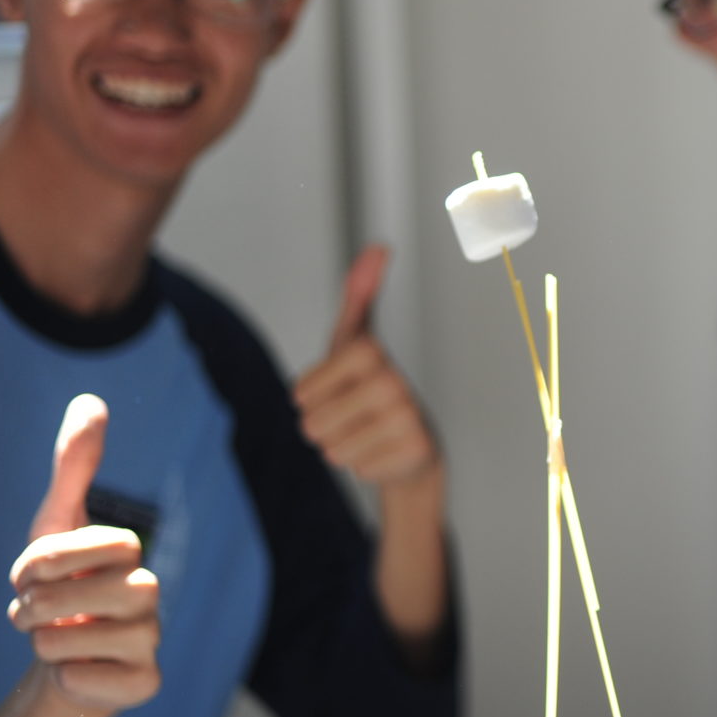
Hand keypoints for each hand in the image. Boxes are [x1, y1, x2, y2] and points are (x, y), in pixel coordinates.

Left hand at [7, 395, 160, 710]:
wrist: (58, 663)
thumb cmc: (58, 590)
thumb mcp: (54, 527)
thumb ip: (73, 468)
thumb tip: (92, 401)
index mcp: (131, 555)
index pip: (98, 544)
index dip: (44, 562)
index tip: (31, 575)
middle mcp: (151, 594)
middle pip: (83, 595)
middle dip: (35, 606)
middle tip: (33, 614)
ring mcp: (152, 641)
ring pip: (76, 639)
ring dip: (44, 641)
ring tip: (51, 641)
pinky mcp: (145, 684)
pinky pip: (88, 680)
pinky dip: (66, 677)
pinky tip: (76, 671)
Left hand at [294, 243, 439, 486]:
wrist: (415, 445)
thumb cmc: (376, 389)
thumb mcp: (356, 341)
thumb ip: (358, 295)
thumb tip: (378, 248)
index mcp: (368, 351)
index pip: (300, 395)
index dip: (310, 400)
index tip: (337, 390)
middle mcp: (392, 381)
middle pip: (312, 424)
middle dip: (325, 427)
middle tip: (354, 417)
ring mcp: (407, 417)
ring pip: (332, 449)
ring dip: (343, 448)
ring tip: (369, 433)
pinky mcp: (416, 450)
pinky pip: (357, 469)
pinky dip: (366, 465)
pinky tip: (385, 451)